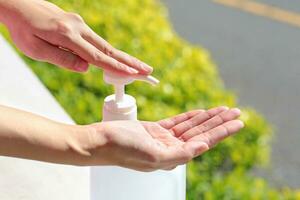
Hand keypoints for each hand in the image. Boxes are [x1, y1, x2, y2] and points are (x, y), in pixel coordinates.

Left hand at [0, 0, 151, 73]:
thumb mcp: (36, 49)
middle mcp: (78, 28)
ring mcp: (80, 24)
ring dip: (124, 57)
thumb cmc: (22, 28)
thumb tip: (86, 68)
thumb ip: (62, 59)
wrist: (17, 4)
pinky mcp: (79, 24)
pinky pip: (97, 42)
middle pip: (109, 49)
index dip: (116, 67)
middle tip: (148, 71)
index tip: (133, 75)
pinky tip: (117, 60)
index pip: (97, 57)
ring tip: (139, 68)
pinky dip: (109, 53)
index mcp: (67, 36)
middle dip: (131, 62)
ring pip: (105, 45)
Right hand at [77, 106, 243, 170]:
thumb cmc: (124, 149)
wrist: (102, 141)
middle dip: (219, 122)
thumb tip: (203, 146)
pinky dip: (189, 116)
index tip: (237, 122)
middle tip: (236, 111)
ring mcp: (164, 138)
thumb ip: (180, 153)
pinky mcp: (155, 129)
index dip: (222, 131)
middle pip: (201, 132)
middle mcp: (172, 148)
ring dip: (207, 117)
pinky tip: (200, 112)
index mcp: (173, 157)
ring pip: (191, 125)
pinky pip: (177, 121)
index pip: (204, 142)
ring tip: (223, 109)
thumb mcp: (153, 156)